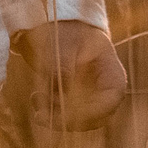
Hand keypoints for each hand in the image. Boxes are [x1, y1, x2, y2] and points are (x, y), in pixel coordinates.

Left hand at [11, 21, 126, 131]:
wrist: (60, 26)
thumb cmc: (67, 31)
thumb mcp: (64, 44)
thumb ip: (63, 69)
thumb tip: (60, 96)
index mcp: (112, 75)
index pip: (109, 102)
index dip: (90, 113)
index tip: (64, 113)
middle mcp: (105, 92)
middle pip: (94, 118)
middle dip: (67, 119)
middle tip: (41, 115)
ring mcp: (91, 99)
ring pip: (79, 121)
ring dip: (56, 117)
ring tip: (35, 99)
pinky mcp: (76, 102)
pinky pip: (67, 115)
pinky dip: (52, 111)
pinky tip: (36, 99)